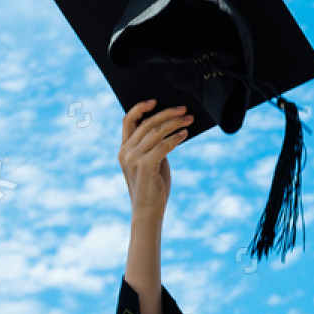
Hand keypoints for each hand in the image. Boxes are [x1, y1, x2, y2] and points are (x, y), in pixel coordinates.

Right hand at [117, 101, 190, 219]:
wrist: (148, 212)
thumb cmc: (152, 187)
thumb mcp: (150, 162)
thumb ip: (153, 145)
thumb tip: (169, 126)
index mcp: (124, 150)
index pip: (127, 121)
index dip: (140, 108)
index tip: (155, 100)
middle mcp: (126, 152)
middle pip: (146, 123)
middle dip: (167, 114)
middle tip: (184, 109)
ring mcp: (133, 159)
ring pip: (156, 132)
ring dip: (175, 124)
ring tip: (189, 120)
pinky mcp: (145, 166)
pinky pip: (163, 145)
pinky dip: (175, 138)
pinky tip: (185, 134)